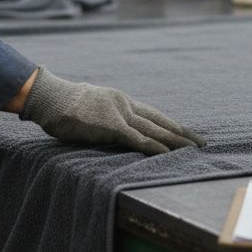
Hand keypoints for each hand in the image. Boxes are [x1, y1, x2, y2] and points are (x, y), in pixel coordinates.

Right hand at [20, 69, 204, 154]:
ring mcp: (119, 114)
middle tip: (202, 142)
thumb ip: (103, 116)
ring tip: (193, 150)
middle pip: (160, 121)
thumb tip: (105, 126)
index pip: (153, 114)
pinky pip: (137, 139)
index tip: (187, 132)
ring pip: (154, 130)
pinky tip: (168, 153)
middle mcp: (125, 104)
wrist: (50, 98)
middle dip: (182, 133)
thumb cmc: (62, 105)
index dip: (172, 125)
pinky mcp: (111, 126)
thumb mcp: (89, 107)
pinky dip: (154, 147)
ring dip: (175, 141)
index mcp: (121, 100)